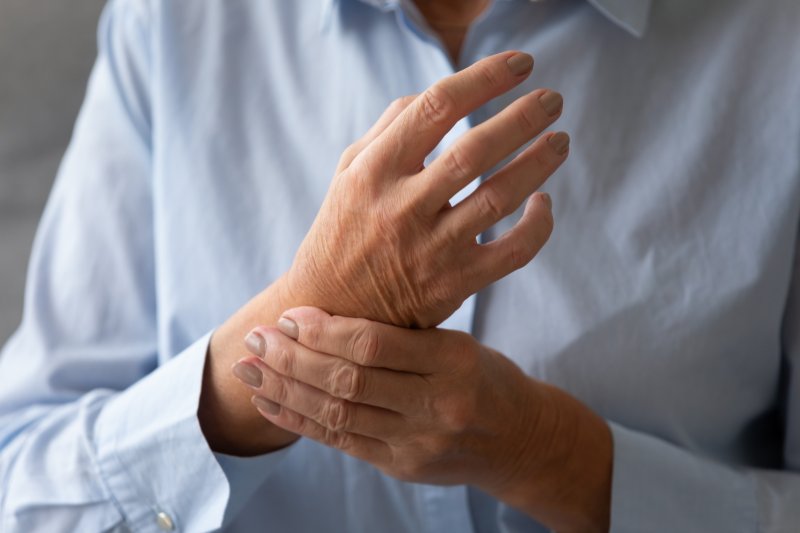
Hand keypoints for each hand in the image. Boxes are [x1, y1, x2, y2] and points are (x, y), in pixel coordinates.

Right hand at [201, 50, 567, 454]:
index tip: (519, 64)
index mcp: (375, 171)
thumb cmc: (344, 230)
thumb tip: (434, 95)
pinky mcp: (454, 284)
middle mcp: (402, 207)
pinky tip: (544, 202)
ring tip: (560, 140)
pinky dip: (538, 226)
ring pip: (499, 197)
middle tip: (553, 99)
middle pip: (475, 150)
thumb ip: (388, 129)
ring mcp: (431, 249)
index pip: (436, 108)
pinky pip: (512, 252)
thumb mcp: (347, 172)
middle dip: (522, 117)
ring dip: (538, 163)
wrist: (333, 308)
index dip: (484, 79)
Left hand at [233, 307, 612, 531]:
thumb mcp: (457, 344)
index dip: (324, 330)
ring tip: (248, 369)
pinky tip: (269, 404)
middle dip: (292, 359)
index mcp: (454, 362)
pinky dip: (299, 422)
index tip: (290, 315)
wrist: (520, 439)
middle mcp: (436, 406)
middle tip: (257, 338)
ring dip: (285, 390)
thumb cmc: (485, 379)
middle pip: (348, 381)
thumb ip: (401, 336)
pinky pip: (341, 442)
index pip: (374, 345)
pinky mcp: (402, 466)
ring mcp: (418, 443)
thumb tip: (322, 318)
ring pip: (337, 413)